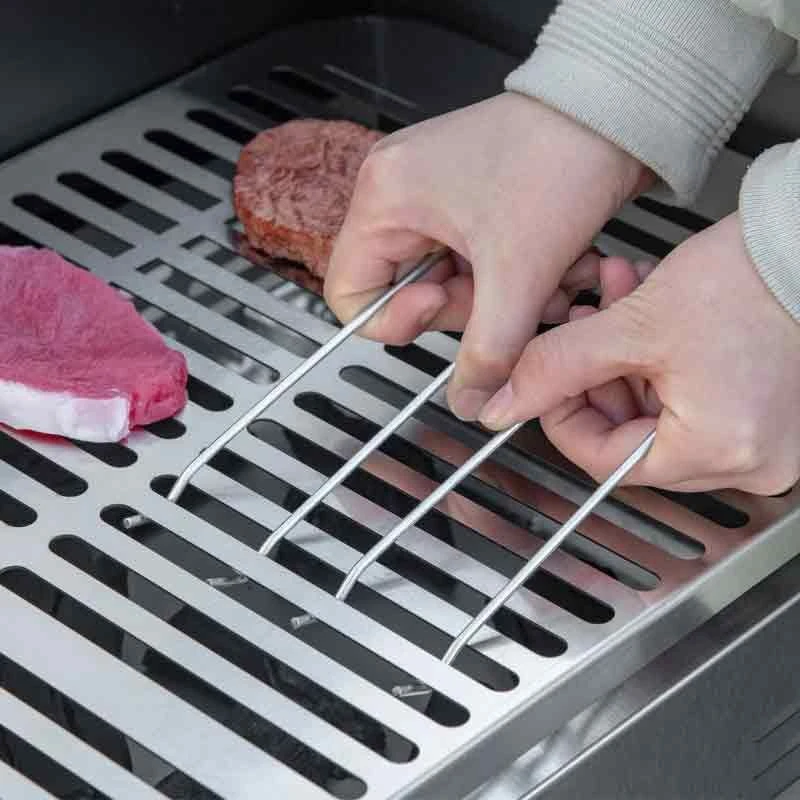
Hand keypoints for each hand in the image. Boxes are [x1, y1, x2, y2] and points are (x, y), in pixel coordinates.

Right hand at [324, 92, 648, 419]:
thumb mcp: (518, 273)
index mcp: (383, 198)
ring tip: (547, 280)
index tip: (449, 309)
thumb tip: (469, 401)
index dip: (398, 321)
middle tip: (509, 297)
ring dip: (499, 298)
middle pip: (406, 293)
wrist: (615, 111)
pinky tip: (551, 266)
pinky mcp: (466, 201)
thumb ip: (488, 351)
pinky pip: (472, 265)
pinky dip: (510, 279)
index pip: (350, 296)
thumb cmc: (560, 157)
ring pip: (446, 284)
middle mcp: (397, 193)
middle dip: (467, 309)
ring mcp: (431, 196)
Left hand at [478, 213, 799, 494]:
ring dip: (621, 362)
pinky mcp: (765, 417)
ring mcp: (762, 442)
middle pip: (630, 439)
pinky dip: (657, 365)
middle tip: (577, 334)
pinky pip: (690, 405)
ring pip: (656, 417)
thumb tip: (503, 405)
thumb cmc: (749, 277)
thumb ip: (555, 368)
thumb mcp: (630, 326)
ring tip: (610, 308)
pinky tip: (641, 317)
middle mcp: (748, 460)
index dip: (562, 419)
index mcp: (719, 449)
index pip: (605, 462)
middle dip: (593, 379)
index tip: (544, 385)